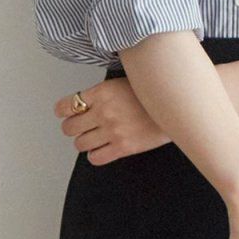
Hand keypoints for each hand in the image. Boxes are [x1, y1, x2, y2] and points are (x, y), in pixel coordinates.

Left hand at [53, 77, 169, 162]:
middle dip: (72, 128)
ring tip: (92, 138)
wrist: (177, 107)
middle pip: (69, 128)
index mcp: (101, 92)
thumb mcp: (124, 81)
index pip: (66, 106)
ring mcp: (113, 131)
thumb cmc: (152, 93)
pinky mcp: (123, 147)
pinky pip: (96, 158)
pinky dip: (94, 155)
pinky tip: (101, 150)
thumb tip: (86, 100)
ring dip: (83, 142)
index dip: (62, 111)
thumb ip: (102, 91)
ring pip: (80, 144)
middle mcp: (104, 112)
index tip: (65, 113)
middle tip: (80, 127)